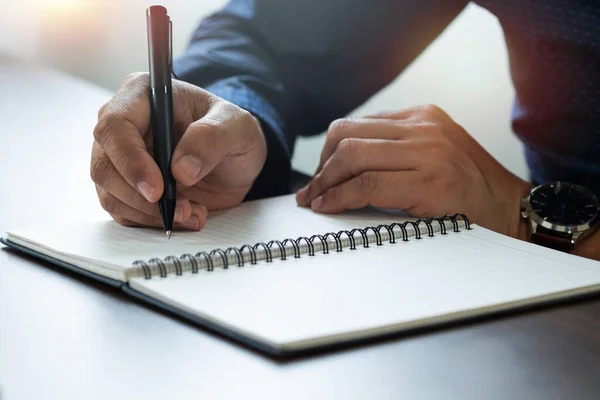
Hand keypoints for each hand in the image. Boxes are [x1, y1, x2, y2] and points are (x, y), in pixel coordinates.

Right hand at [91, 73, 266, 229]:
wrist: (235, 160)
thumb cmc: (232, 131)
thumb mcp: (238, 127)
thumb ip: (212, 137)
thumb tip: (181, 168)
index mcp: (143, 95)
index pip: (114, 125)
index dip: (130, 160)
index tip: (157, 190)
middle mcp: (124, 125)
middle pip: (104, 165)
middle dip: (141, 197)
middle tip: (183, 209)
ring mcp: (121, 158)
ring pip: (110, 193)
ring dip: (150, 214)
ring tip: (193, 212)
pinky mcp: (127, 187)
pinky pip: (123, 211)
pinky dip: (151, 222)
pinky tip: (185, 216)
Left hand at [296, 105, 530, 237]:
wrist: (513, 211)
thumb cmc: (470, 191)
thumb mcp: (434, 154)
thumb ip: (397, 151)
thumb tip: (345, 166)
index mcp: (422, 117)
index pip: (356, 125)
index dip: (328, 152)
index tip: (318, 176)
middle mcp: (423, 127)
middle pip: (346, 135)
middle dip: (320, 166)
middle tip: (310, 192)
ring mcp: (428, 151)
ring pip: (351, 156)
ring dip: (325, 183)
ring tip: (315, 202)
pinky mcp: (430, 181)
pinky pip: (366, 184)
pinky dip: (339, 197)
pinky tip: (329, 208)